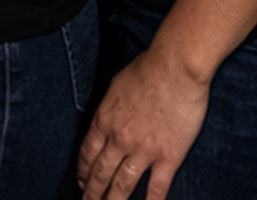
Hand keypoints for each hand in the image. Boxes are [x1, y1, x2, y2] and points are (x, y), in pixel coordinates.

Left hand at [78, 44, 211, 199]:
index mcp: (104, 120)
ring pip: (123, 183)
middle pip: (101, 172)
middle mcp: (119, 138)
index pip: (87, 153)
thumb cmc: (146, 71)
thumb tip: (106, 121)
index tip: (82, 183)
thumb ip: (109, 109)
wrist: (174, 69)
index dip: (84, 172)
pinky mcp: (168, 155)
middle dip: (93, 192)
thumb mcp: (115, 88)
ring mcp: (143, 149)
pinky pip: (157, 186)